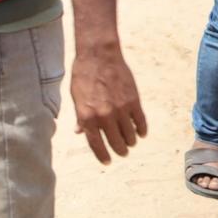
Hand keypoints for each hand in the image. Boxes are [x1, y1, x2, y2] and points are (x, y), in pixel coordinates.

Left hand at [70, 45, 146, 164]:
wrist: (98, 56)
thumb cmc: (83, 75)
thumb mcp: (76, 97)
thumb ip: (80, 117)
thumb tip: (79, 132)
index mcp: (87, 117)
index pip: (96, 145)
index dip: (102, 156)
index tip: (107, 161)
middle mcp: (104, 116)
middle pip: (116, 143)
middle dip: (120, 150)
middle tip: (122, 152)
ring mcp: (120, 110)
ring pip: (130, 136)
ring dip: (130, 141)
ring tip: (130, 142)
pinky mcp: (134, 102)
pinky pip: (141, 123)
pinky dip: (141, 130)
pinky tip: (140, 132)